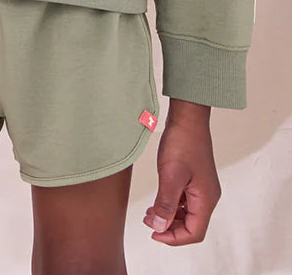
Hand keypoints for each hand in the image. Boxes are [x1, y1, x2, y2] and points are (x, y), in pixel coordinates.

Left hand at [143, 101, 219, 245]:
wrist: (187, 118)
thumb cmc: (182, 142)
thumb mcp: (170, 175)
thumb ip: (165, 203)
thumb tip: (159, 227)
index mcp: (206, 199)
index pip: (194, 232)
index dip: (174, 237)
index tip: (154, 234)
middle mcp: (207, 196)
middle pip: (192, 225)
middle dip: (170, 228)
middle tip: (149, 223)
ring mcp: (201, 188)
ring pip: (187, 214)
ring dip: (169, 217)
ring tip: (150, 214)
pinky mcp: (194, 180)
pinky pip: (184, 201)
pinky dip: (171, 205)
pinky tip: (157, 202)